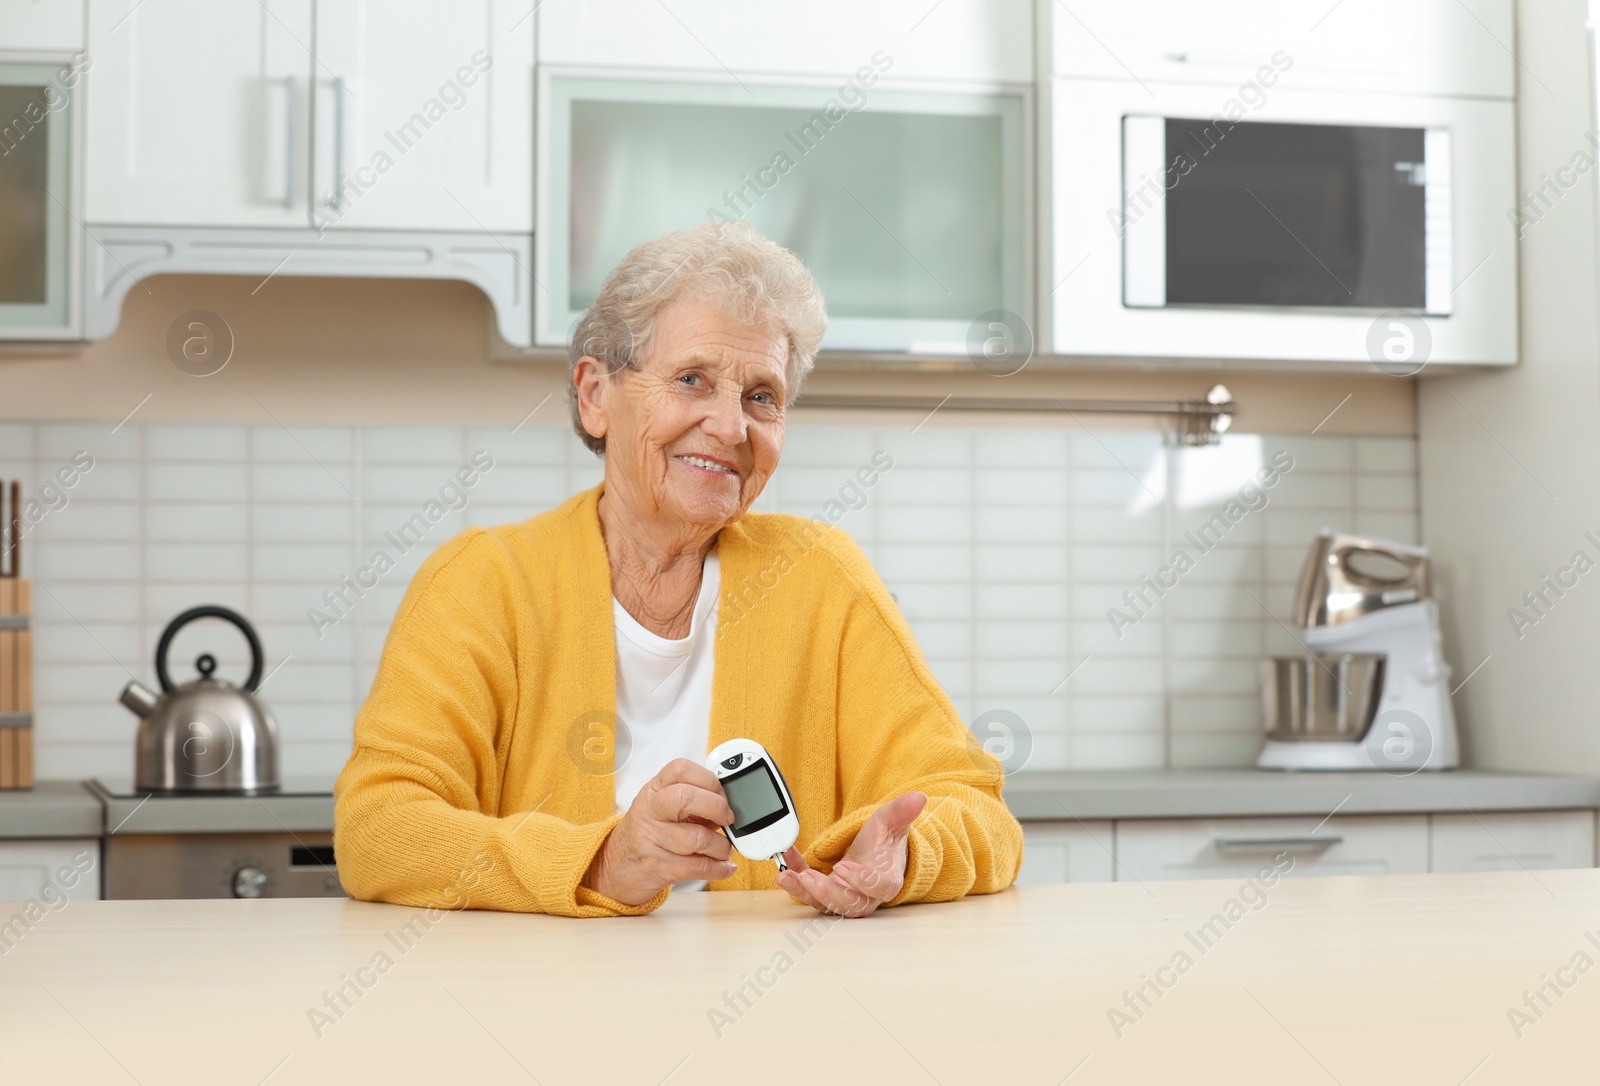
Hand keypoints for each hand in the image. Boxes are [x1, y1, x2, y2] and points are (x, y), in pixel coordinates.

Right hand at [583, 759, 737, 904]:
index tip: (722, 792)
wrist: (616, 866)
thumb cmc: (650, 832)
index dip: (708, 779)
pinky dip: (718, 869)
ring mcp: (650, 839)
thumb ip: (693, 802)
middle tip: (728, 818)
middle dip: (717, 807)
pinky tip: (724, 867)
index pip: (680, 770)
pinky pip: (696, 867)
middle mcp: (649, 810)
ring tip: (724, 849)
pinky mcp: (656, 867)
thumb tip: (730, 806)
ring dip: (721, 846)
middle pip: (685, 797)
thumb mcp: (663, 808)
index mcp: (654, 790)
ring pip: (696, 838)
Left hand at [776, 792, 926, 917]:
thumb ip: (901, 812)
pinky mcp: (826, 894)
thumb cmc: (884, 842)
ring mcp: (844, 896)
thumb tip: (918, 798)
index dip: (861, 880)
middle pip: (849, 904)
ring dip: (804, 892)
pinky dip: (794, 879)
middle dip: (826, 893)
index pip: (878, 887)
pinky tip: (785, 862)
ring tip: (786, 876)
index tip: (843, 866)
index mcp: (887, 879)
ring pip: (826, 904)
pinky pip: (808, 892)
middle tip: (807, 878)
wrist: (874, 853)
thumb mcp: (891, 822)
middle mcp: (865, 895)